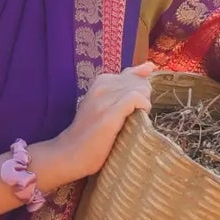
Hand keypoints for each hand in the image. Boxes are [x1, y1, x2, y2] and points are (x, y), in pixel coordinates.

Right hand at [34, 65, 156, 187]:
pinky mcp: (109, 113)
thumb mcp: (107, 105)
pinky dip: (142, 108)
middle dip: (144, 99)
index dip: (139, 91)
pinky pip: (135, 99)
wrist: (70, 153)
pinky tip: (138, 119)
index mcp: (101, 82)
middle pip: (139, 82)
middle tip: (134, 117)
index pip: (132, 74)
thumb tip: (150, 66)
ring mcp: (104, 99)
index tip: (134, 107)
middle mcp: (102, 86)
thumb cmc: (90, 134)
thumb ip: (126, 86)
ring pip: (139, 89)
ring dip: (144, 105)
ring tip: (135, 120)